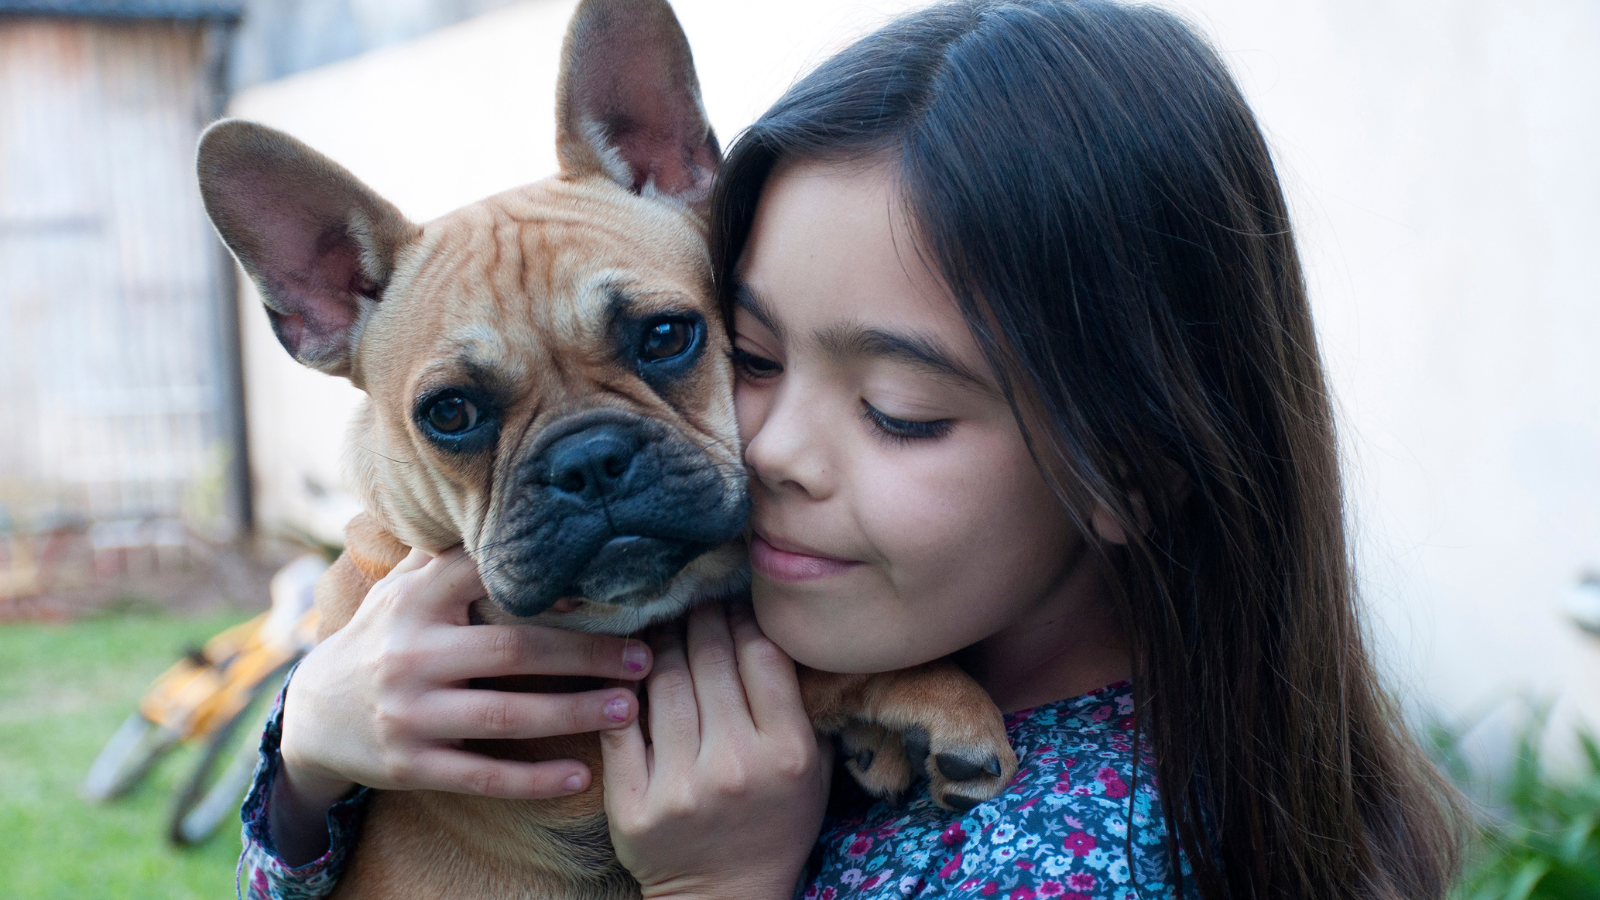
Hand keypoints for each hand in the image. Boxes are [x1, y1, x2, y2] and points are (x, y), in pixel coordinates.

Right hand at [271, 546, 652, 864]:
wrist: (311, 718)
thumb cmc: (380, 640)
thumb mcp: (400, 590)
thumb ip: (448, 554)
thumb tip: (504, 499)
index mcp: (416, 601)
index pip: (489, 578)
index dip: (550, 583)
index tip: (610, 590)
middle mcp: (411, 653)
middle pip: (515, 649)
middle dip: (586, 653)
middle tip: (645, 658)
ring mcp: (409, 713)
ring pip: (507, 715)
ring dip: (576, 713)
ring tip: (629, 709)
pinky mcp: (411, 765)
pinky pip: (483, 774)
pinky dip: (534, 780)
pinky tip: (582, 777)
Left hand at [601, 602, 830, 899]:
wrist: (726, 897)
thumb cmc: (776, 824)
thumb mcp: (816, 769)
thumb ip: (804, 705)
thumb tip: (781, 628)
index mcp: (788, 752)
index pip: (760, 655)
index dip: (743, 616)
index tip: (733, 601)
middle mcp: (734, 766)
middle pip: (709, 659)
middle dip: (700, 617)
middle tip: (693, 598)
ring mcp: (679, 786)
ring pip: (663, 681)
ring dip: (661, 641)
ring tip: (662, 623)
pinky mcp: (632, 805)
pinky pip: (621, 724)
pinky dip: (622, 688)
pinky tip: (627, 667)